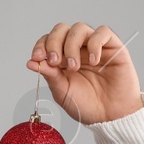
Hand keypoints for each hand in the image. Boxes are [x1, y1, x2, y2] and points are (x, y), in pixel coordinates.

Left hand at [26, 23, 142, 124]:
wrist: (110, 115)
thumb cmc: (86, 104)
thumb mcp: (62, 91)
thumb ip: (49, 75)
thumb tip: (30, 62)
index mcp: (61, 58)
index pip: (48, 40)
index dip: (41, 45)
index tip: (37, 58)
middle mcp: (77, 49)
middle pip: (61, 29)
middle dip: (54, 42)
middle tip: (55, 61)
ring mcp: (94, 47)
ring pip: (79, 28)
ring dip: (71, 45)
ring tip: (74, 67)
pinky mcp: (113, 47)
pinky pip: (103, 32)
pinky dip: (94, 44)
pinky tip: (93, 62)